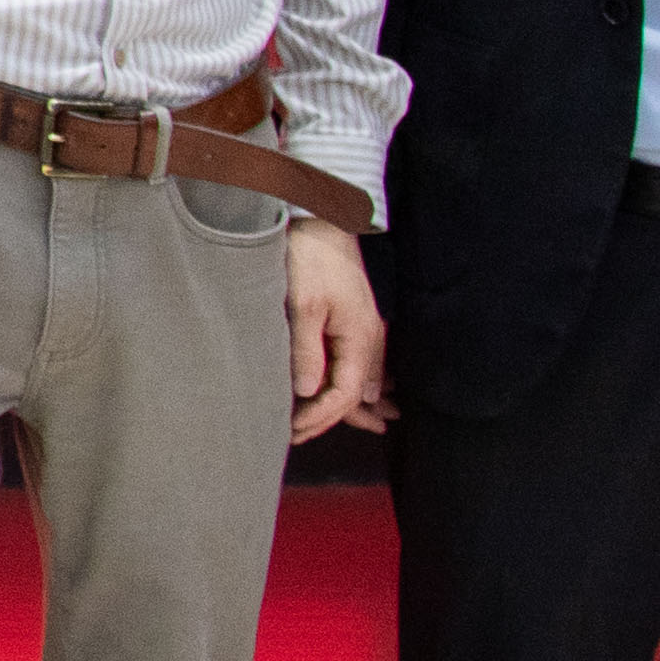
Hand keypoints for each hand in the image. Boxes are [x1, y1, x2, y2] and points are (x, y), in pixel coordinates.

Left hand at [281, 217, 388, 441]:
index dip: (319, 417)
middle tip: (300, 438)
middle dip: (331, 417)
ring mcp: (363, 330)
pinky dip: (354, 384)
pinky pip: (357, 363)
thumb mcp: (303, 305)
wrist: (323, 222)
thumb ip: (305, 351)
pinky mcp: (353, 321)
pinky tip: (363, 396)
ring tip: (352, 430)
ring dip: (349, 406)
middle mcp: (367, 340)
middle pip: (354, 393)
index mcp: (358, 339)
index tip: (292, 429)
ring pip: (358, 380)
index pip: (343, 396)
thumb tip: (307, 391)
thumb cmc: (311, 258)